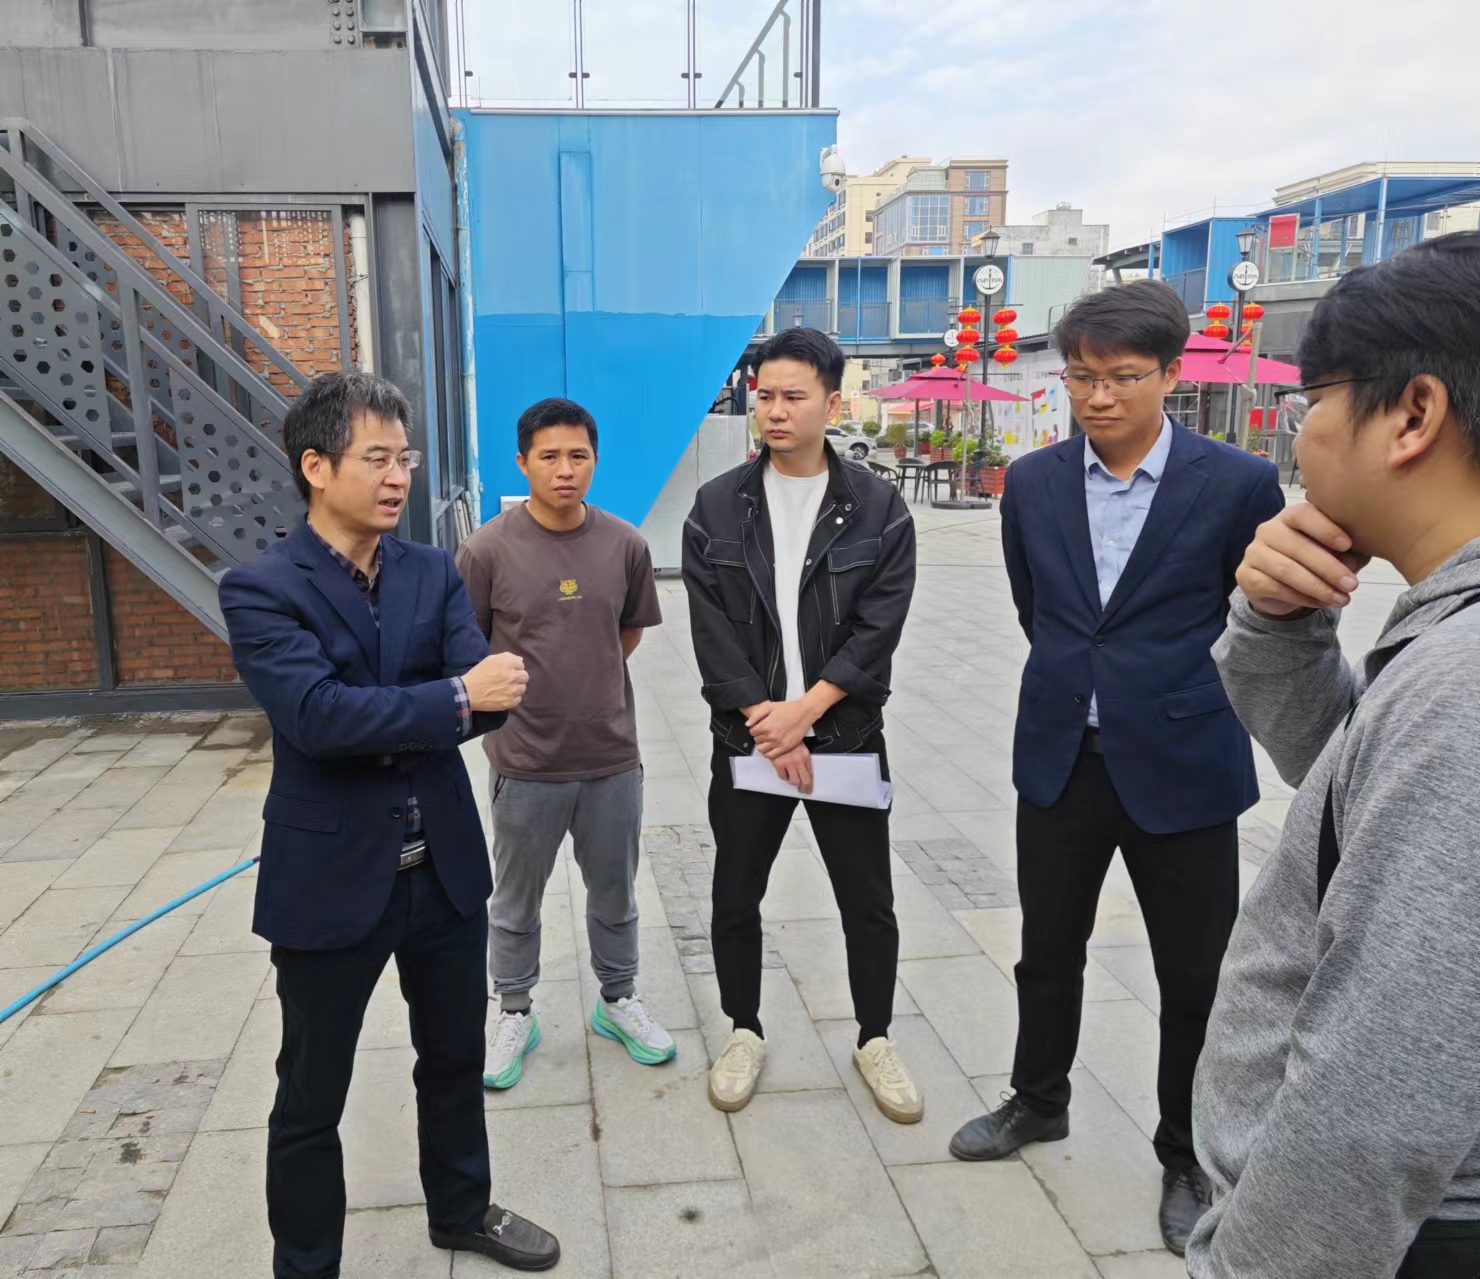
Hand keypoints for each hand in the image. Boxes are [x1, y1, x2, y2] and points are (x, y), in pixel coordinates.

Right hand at [463, 652, 528, 710]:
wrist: (468, 691)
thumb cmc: (478, 674)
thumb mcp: (490, 660)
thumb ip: (507, 657)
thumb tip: (520, 660)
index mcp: (508, 663)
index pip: (521, 665)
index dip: (514, 668)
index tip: (507, 672)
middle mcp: (513, 676)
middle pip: (525, 676)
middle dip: (518, 678)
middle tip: (508, 681)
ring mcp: (512, 690)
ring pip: (522, 688)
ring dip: (516, 688)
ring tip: (505, 689)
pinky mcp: (510, 702)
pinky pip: (518, 699)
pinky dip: (513, 698)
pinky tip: (504, 696)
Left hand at [747, 699, 814, 758]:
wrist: (803, 712)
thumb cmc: (789, 709)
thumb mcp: (770, 706)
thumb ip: (756, 716)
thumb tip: (748, 724)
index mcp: (766, 725)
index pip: (752, 732)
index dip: (755, 730)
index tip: (759, 728)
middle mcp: (771, 735)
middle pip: (757, 741)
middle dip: (759, 737)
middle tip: (764, 733)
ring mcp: (778, 742)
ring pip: (762, 750)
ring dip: (762, 746)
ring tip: (767, 741)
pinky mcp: (785, 747)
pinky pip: (771, 756)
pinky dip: (768, 754)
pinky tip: (771, 748)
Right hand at [770, 744, 812, 793]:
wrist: (777, 734)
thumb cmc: (789, 741)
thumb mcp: (801, 748)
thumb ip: (804, 760)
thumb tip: (806, 773)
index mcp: (805, 756)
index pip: (810, 774)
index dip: (810, 784)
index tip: (809, 789)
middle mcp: (798, 760)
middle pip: (804, 780)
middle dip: (804, 787)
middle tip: (802, 790)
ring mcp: (788, 763)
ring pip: (793, 781)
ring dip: (793, 781)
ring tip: (792, 779)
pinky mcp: (778, 764)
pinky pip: (783, 777)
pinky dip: (784, 776)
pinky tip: (784, 773)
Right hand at [1237, 503, 1370, 616]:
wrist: (1280, 587)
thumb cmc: (1314, 561)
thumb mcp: (1337, 553)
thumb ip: (1349, 551)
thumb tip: (1355, 559)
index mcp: (1290, 516)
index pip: (1303, 514)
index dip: (1325, 528)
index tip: (1348, 545)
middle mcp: (1267, 530)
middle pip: (1296, 546)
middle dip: (1328, 568)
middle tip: (1352, 584)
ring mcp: (1253, 553)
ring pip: (1286, 570)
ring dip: (1318, 587)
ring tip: (1342, 599)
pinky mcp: (1246, 576)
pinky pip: (1276, 588)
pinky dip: (1303, 598)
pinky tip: (1322, 603)